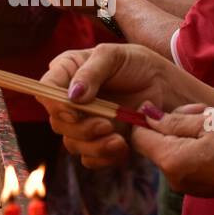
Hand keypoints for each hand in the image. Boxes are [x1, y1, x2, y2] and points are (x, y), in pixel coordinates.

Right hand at [38, 43, 191, 167]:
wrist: (167, 90)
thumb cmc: (139, 64)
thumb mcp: (115, 56)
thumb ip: (92, 71)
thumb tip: (72, 95)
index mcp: (67, 73)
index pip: (46, 90)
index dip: (54, 104)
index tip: (73, 111)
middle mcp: (70, 100)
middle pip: (57, 122)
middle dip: (81, 128)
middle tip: (107, 125)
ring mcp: (83, 123)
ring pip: (72, 143)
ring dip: (94, 145)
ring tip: (119, 139)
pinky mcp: (98, 142)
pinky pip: (89, 158)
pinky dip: (103, 157)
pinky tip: (122, 146)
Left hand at [131, 104, 213, 202]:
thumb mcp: (209, 122)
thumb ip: (174, 119)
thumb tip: (147, 114)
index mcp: (170, 160)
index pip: (138, 136)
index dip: (146, 117)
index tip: (167, 106)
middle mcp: (172, 177)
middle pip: (156, 142)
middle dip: (173, 122)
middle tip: (201, 112)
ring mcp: (184, 185)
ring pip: (173, 149)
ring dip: (187, 132)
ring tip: (213, 124)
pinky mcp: (197, 186)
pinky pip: (185, 160)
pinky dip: (195, 146)